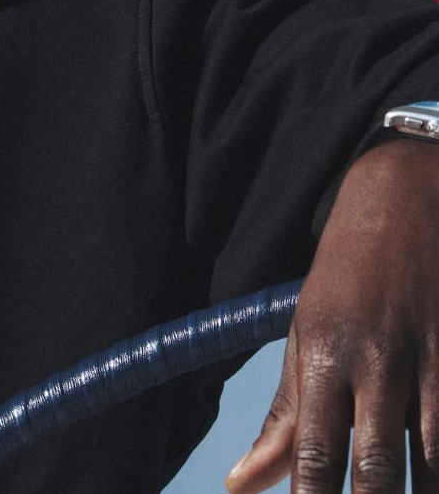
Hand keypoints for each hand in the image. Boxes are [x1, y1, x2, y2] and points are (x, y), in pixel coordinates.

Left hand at [225, 138, 438, 492]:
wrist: (406, 195)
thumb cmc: (346, 276)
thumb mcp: (306, 331)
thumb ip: (285, 415)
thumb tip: (240, 484)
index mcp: (324, 354)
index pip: (317, 456)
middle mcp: (377, 362)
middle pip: (378, 473)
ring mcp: (432, 361)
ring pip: (436, 464)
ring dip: (423, 492)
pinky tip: (435, 473)